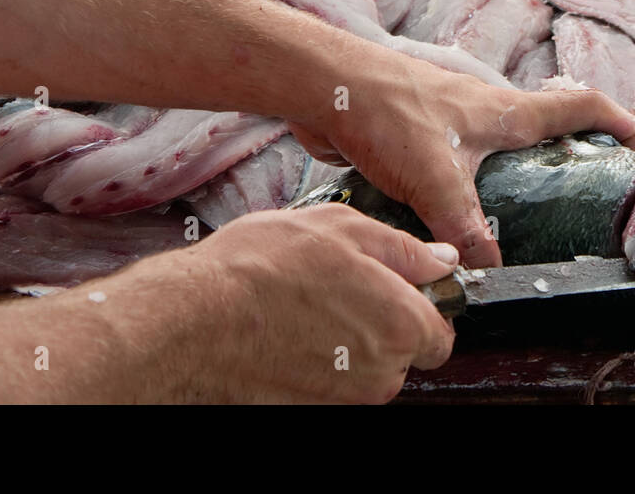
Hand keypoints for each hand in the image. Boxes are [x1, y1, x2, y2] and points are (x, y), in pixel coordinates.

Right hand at [115, 206, 458, 402]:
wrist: (194, 320)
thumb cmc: (262, 269)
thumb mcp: (344, 228)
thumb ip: (404, 249)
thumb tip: (441, 260)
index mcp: (401, 325)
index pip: (440, 332)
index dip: (423, 305)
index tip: (400, 285)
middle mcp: (380, 373)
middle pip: (403, 353)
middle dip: (384, 321)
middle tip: (342, 285)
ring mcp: (343, 397)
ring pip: (365, 367)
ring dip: (349, 338)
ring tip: (308, 302)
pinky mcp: (311, 406)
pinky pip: (331, 380)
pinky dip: (318, 356)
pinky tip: (290, 326)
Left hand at [288, 56, 634, 267]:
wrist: (324, 86)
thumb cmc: (386, 111)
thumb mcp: (434, 178)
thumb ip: (464, 229)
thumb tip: (489, 270)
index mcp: (504, 113)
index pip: (577, 107)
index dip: (615, 122)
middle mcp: (484, 111)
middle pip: (542, 127)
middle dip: (567, 155)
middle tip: (580, 195)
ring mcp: (450, 120)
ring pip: (496, 147)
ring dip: (514, 173)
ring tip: (519, 217)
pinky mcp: (418, 132)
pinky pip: (456, 161)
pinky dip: (467, 184)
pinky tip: (451, 217)